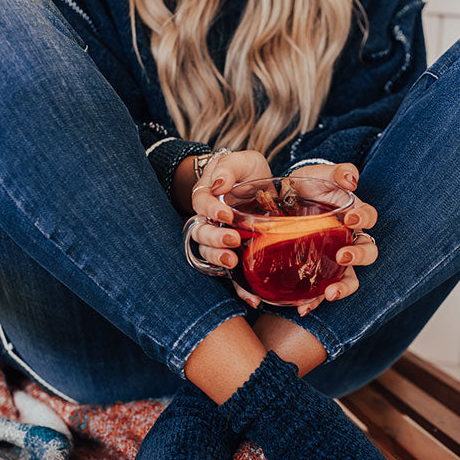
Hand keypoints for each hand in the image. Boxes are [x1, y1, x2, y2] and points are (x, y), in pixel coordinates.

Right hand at [189, 150, 271, 307]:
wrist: (260, 185)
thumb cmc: (248, 171)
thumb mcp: (243, 161)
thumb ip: (229, 168)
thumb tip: (219, 183)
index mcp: (208, 195)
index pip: (200, 203)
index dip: (209, 209)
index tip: (225, 213)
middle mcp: (209, 220)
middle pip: (200, 234)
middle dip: (214, 239)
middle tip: (232, 239)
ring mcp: (221, 239)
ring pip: (208, 254)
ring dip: (218, 260)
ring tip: (233, 262)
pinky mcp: (235, 254)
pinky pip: (232, 276)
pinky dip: (240, 289)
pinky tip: (253, 298)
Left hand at [287, 162, 377, 315]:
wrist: (281, 201)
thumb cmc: (307, 187)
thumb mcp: (319, 175)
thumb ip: (337, 172)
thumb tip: (352, 180)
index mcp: (354, 216)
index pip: (369, 219)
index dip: (364, 219)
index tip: (350, 219)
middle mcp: (350, 240)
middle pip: (368, 251)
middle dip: (359, 256)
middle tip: (342, 256)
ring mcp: (335, 260)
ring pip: (351, 278)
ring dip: (344, 287)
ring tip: (330, 293)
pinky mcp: (318, 273)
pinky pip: (322, 291)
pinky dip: (315, 302)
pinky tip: (303, 308)